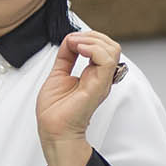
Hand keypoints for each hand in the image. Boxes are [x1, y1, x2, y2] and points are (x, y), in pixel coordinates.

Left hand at [36, 29, 122, 147]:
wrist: (53, 130)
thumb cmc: (55, 110)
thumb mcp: (58, 74)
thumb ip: (66, 56)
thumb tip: (71, 40)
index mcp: (94, 74)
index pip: (104, 47)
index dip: (88, 37)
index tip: (70, 40)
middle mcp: (101, 77)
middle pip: (111, 45)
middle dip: (91, 35)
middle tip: (73, 40)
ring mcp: (101, 81)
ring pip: (112, 49)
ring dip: (91, 40)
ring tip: (75, 44)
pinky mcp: (98, 86)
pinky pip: (106, 60)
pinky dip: (92, 49)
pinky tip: (79, 49)